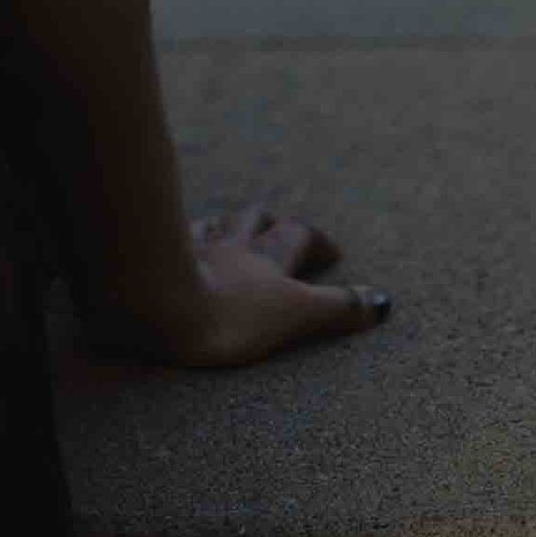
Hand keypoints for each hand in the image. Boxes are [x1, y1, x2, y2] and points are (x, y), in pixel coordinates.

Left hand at [83, 202, 391, 370]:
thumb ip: (337, 308)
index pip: (298, 238)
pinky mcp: (154, 259)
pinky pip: (170, 239)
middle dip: (273, 223)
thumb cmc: (226, 315)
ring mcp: (189, 249)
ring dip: (227, 225)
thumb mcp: (294, 314)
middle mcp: (229, 245)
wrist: (153, 306)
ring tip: (231, 228)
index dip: (317, 242)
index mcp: (265, 260)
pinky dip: (180, 237)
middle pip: (255, 221)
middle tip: (283, 229)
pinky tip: (173, 239)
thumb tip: (382, 302)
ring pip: (213, 225)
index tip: (332, 251)